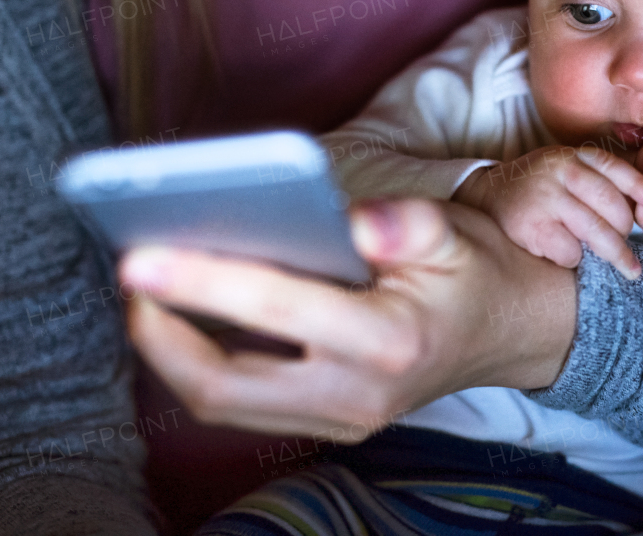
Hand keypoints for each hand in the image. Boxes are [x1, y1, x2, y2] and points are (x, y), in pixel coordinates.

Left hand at [119, 199, 575, 440]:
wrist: (510, 332)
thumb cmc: (473, 273)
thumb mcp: (454, 233)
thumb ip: (407, 224)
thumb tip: (355, 221)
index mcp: (389, 342)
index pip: (277, 311)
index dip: (201, 282)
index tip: (140, 256)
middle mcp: (357, 395)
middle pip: (225, 386)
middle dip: (161, 336)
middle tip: (131, 275)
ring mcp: (339, 419)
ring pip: (225, 403)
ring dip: (173, 352)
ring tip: (147, 293)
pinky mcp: (326, 422)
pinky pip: (244, 403)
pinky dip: (202, 362)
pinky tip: (185, 316)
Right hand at [452, 145, 642, 278]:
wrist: (483, 196)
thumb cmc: (536, 187)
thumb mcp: (563, 167)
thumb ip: (597, 177)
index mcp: (570, 155)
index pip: (615, 168)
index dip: (640, 187)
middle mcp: (559, 171)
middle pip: (612, 206)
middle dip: (625, 230)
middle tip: (626, 243)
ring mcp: (544, 198)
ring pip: (597, 232)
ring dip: (613, 253)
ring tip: (627, 267)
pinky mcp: (531, 227)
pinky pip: (571, 252)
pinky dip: (573, 258)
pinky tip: (563, 253)